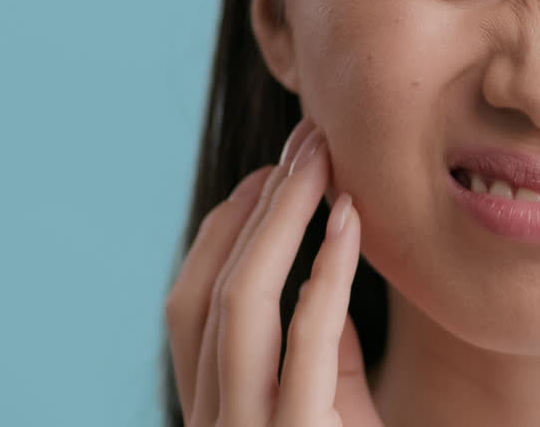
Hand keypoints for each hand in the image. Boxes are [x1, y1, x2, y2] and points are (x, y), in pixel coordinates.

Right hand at [166, 118, 384, 425]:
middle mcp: (212, 426)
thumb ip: (320, 351)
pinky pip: (309, 341)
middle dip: (255, 206)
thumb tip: (318, 270)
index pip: (191, 307)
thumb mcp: (333, 403)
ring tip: (323, 161)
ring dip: (282, 219)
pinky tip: (348, 220)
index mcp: (212, 411)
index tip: (268, 174)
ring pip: (241, 306)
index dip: (222, 231)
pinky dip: (326, 271)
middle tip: (306, 141)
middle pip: (209, 294)